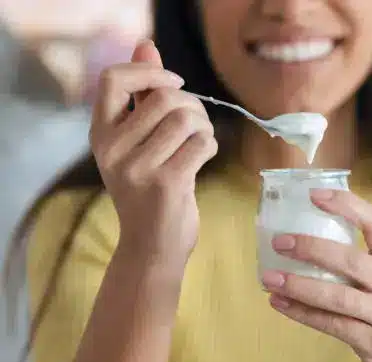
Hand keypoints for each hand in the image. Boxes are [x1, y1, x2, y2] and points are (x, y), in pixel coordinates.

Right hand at [89, 40, 217, 267]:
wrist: (152, 246)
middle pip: (165, 98)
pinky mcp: (168, 184)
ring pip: (187, 119)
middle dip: (194, 106)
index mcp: (100, 135)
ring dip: (205, 126)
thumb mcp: (137, 143)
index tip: (174, 84)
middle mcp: (112, 150)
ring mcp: (138, 168)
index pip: (112, 79)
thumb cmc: (148, 188)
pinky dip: (211, 145)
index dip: (149, 72)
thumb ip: (140, 95)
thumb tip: (146, 46)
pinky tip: (203, 157)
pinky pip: (202, 143)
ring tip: (201, 140)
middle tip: (197, 124)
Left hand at [261, 188, 371, 361]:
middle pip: (353, 260)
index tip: (314, 194)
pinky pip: (333, 325)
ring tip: (269, 278)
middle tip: (280, 242)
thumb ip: (355, 262)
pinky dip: (303, 313)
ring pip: (340, 296)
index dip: (347, 205)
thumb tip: (301, 238)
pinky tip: (279, 303)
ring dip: (300, 285)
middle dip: (313, 248)